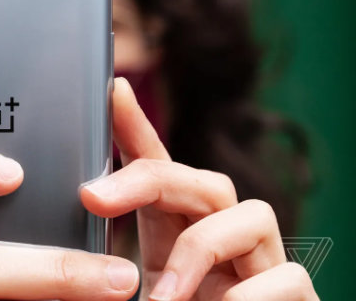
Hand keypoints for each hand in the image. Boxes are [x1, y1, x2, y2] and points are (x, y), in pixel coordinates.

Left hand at [81, 78, 318, 300]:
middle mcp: (222, 237)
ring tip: (162, 299)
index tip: (109, 88)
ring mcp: (263, 264)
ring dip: (199, 251)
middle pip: (202, 178)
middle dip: (149, 178)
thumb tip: (69, 233)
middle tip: (93, 198)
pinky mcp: (297, 296)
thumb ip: (106, 267)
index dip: (135, 126)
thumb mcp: (134, 288)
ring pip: (250, 213)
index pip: (159, 169)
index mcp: (176, 233)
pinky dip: (243, 300)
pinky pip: (285, 277)